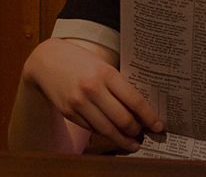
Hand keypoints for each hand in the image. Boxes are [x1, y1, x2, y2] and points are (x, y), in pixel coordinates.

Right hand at [23, 38, 163, 151]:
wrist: (46, 61)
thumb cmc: (81, 61)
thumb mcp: (103, 66)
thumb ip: (119, 84)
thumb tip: (139, 107)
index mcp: (107, 74)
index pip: (135, 100)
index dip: (149, 116)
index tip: (159, 125)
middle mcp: (93, 89)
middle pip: (122, 119)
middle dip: (136, 131)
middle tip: (144, 135)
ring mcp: (79, 102)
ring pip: (106, 129)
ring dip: (122, 139)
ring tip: (132, 143)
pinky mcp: (68, 112)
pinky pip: (91, 128)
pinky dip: (104, 134)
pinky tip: (112, 135)